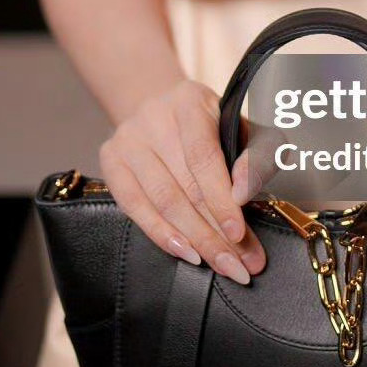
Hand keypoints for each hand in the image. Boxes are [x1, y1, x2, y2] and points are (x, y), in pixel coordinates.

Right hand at [98, 77, 266, 282]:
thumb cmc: (212, 127)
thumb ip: (256, 157)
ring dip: (195, 240)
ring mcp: (127, 139)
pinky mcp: (111, 160)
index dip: (221, 199)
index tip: (239, 234)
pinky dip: (162, 234)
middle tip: (241, 266)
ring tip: (222, 265)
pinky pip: (134, 206)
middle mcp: (152, 116)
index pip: (203, 156)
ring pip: (162, 201)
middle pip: (184, 186)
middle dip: (216, 232)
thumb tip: (244, 193)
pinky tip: (186, 252)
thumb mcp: (244, 130)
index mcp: (189, 101)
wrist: (163, 111)